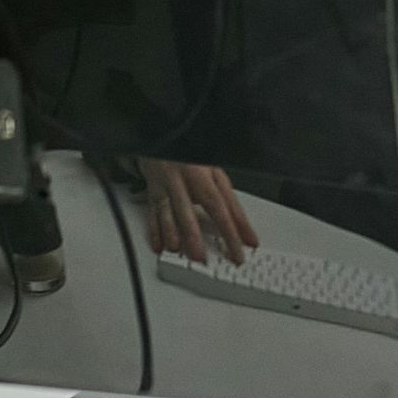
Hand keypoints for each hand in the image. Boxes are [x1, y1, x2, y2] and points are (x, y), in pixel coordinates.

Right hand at [138, 157, 258, 264]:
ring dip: (172, 233)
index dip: (234, 227)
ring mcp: (167, 184)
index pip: (222, 205)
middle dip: (195, 235)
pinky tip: (159, 245)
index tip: (244, 246)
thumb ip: (231, 203)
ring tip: (177, 250)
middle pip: (192, 208)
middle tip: (202, 257)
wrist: (168, 140)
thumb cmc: (195, 161)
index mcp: (206, 175)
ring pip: (169, 210)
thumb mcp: (217, 176)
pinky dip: (154, 230)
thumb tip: (245, 231)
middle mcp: (186, 179)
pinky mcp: (153, 191)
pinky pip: (152, 211)